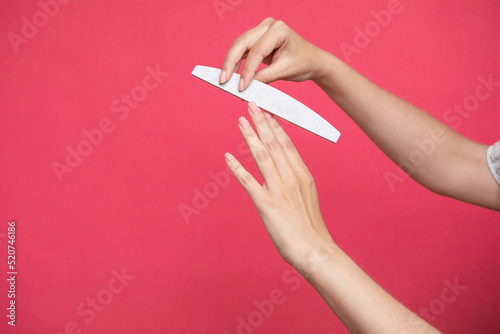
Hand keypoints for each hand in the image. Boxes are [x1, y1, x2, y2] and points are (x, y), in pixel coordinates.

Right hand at [220, 18, 327, 90]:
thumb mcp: (284, 71)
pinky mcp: (258, 39)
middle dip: (231, 63)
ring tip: (224, 80)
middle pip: (242, 43)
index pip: (257, 50)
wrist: (311, 61)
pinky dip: (236, 63)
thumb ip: (264, 77)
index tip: (240, 87)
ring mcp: (262, 31)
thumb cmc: (303, 62)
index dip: (246, 70)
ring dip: (230, 63)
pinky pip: (243, 51)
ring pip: (239, 46)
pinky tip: (231, 75)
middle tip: (223, 81)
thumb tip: (245, 87)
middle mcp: (268, 26)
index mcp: (278, 30)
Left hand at [224, 102, 334, 267]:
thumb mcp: (308, 196)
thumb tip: (286, 169)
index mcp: (302, 175)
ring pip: (262, 156)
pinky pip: (248, 181)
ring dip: (250, 136)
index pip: (287, 144)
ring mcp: (278, 190)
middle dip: (261, 122)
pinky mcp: (266, 204)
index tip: (268, 112)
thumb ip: (296, 180)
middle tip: (252, 105)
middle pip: (274, 144)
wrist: (314, 249)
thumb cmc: (310, 227)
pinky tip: (228, 156)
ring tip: (241, 121)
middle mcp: (291, 178)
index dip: (275, 126)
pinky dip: (237, 167)